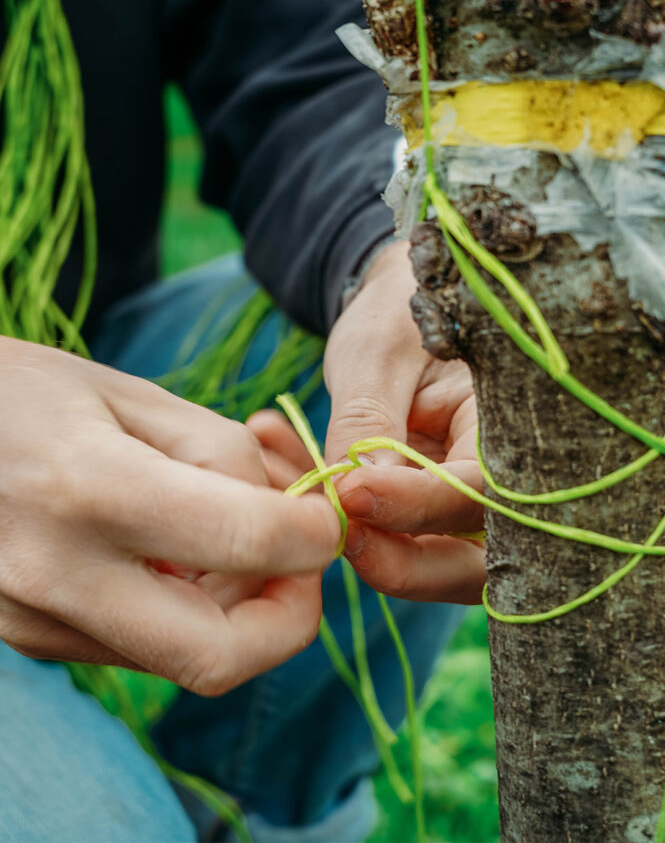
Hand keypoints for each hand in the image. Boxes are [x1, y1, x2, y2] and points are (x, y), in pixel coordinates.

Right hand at [0, 337, 338, 694]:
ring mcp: (35, 621)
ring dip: (234, 616)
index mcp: (92, 488)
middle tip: (297, 568)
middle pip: (219, 657)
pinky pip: (136, 648)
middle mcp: (57, 574)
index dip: (314, 537)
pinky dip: (180, 615)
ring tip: (227, 543)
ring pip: (182, 661)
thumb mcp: (130, 395)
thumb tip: (284, 525)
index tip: (325, 518)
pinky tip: (166, 556)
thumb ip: (219, 459)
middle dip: (288, 620)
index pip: (245, 542)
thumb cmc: (27, 392)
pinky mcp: (27, 639)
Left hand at [324, 241, 485, 602]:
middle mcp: (502, 482)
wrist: (395, 307)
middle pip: (473, 560)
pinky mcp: (424, 516)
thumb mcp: (380, 350)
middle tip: (333, 534)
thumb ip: (371, 419)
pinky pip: (389, 543)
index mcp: (511, 428)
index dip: (419, 503)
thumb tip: (361, 494)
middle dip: (402, 563)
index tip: (353, 492)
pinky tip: (277, 459)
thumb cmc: (397, 313)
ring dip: (361, 546)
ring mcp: (462, 505)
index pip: (481, 491)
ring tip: (290, 486)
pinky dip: (334, 520)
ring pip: (432, 566)